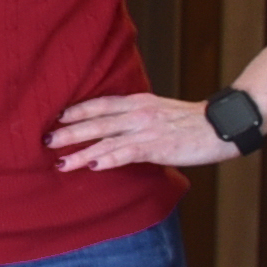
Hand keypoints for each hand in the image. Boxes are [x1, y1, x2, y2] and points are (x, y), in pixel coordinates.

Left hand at [51, 89, 236, 172]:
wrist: (222, 126)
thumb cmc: (191, 122)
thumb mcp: (159, 111)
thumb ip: (136, 116)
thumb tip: (114, 125)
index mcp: (138, 102)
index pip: (101, 104)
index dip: (77, 110)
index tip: (56, 117)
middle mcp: (138, 113)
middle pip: (96, 122)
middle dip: (68, 131)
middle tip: (44, 140)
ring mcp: (147, 130)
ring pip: (106, 140)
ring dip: (80, 151)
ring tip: (59, 161)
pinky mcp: (158, 147)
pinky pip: (127, 153)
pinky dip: (108, 159)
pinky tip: (91, 165)